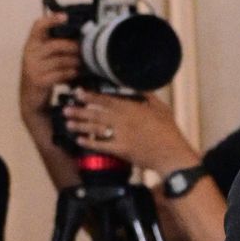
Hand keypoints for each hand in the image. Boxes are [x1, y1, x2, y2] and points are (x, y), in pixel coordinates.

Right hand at [20, 12, 79, 121]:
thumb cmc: (42, 74)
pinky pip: (59, 74)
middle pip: (55, 45)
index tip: (65, 16)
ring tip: (83, 63)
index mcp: (31, 44)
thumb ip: (53, 47)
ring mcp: (33, 68)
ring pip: (59, 60)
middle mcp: (29, 54)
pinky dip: (70, 73)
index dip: (51, 19)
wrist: (31, 98)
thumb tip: (77, 37)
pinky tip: (76, 73)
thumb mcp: (43, 58)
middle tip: (84, 50)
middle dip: (72, 47)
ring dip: (74, 61)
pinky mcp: (39, 81)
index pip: (38, 26)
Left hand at [62, 90, 202, 179]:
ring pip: (95, 128)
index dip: (90, 96)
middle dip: (79, 110)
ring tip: (68, 123)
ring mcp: (121, 136)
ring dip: (80, 125)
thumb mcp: (161, 108)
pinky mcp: (121, 150)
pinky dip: (89, 142)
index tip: (78, 93)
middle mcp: (123, 120)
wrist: (172, 155)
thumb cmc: (169, 132)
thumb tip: (137, 86)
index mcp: (132, 108)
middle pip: (96, 113)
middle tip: (66, 108)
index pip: (106, 99)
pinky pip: (101, 145)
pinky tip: (79, 140)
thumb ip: (147, 96)